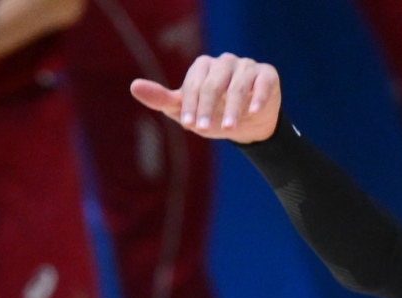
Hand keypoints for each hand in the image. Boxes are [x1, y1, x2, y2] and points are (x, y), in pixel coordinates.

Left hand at [129, 53, 281, 142]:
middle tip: (204, 129)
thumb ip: (162, 99)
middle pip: (214, 83)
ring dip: (232, 108)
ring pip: (237, 85)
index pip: (194, 83)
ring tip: (229, 129)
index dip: (190, 104)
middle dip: (207, 108)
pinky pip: (262, 83)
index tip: (188, 124)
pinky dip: (257, 99)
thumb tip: (134, 87)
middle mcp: (226, 62)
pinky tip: (252, 113)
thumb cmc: (214, 115)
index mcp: (204, 66)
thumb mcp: (187, 111)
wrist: (249, 126)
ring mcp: (248, 66)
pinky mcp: (267, 75)